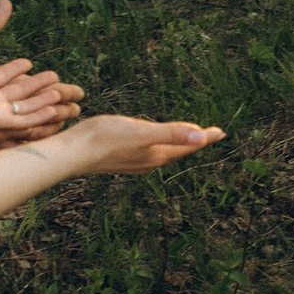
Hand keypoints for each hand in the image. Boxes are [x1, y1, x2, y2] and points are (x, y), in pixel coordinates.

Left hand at [0, 0, 74, 143]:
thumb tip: (3, 4)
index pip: (1, 77)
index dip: (14, 70)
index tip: (27, 63)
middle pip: (18, 91)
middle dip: (36, 85)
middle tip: (53, 76)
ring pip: (25, 105)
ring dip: (42, 99)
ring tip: (59, 92)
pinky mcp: (0, 123)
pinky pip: (24, 119)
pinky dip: (39, 114)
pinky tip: (53, 108)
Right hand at [67, 114, 224, 174]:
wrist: (72, 151)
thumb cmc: (105, 139)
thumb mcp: (142, 132)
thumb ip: (172, 134)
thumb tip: (201, 137)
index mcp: (157, 154)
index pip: (188, 145)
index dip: (205, 137)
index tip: (221, 132)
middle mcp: (148, 161)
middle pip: (178, 151)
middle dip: (194, 143)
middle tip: (209, 135)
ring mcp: (134, 161)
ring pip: (163, 153)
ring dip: (176, 145)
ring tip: (184, 140)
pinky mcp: (120, 157)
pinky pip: (148, 151)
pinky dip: (158, 145)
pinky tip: (150, 144)